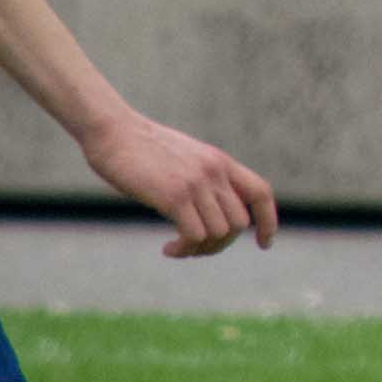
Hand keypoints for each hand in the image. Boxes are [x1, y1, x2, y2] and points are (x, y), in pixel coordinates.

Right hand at [79, 109, 277, 258]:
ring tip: (177, 248)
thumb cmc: (141, 149)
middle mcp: (215, 172)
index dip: (268, 221)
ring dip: (198, 250)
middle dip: (219, 244)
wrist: (114, 131)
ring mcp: (196, 183)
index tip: (264, 244)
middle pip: (239, 223)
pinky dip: (184, 249)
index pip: (261, 193)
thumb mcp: (184, 159)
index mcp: (221, 162)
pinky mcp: (173, 195)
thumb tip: (211, 210)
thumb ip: (202, 178)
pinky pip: (195, 235)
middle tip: (193, 248)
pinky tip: (167, 249)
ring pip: (219, 233)